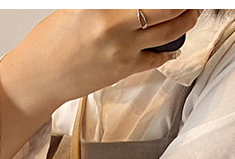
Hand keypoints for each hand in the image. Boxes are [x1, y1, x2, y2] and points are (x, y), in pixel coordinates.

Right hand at [2, 9, 201, 114]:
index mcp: (99, 5)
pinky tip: (173, 46)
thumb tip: (128, 5)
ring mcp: (123, 50)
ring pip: (167, 34)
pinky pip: (155, 58)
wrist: (42, 75)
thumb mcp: (78, 8)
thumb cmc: (52, 40)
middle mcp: (114, 25)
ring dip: (184, 23)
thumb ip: (106, 3)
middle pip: (164, 11)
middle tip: (192, 1)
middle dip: (183, 5)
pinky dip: (168, 51)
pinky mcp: (125, 70)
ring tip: (191, 15)